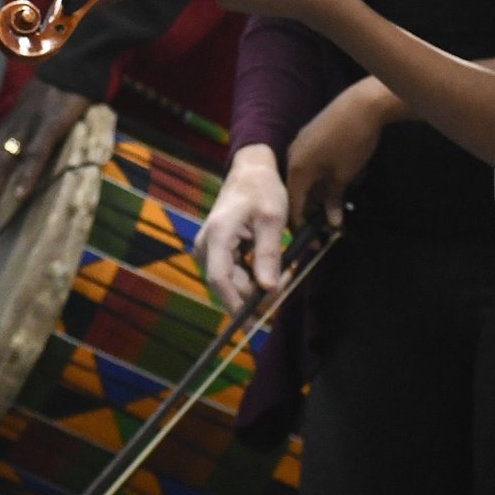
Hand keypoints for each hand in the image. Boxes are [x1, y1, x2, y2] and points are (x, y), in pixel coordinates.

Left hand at [0, 78, 90, 238]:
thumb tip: (17, 172)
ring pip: (4, 161)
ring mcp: (30, 125)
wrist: (74, 62)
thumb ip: (22, 138)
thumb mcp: (31, 115)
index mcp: (6, 127)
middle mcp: (11, 128)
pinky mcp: (52, 123)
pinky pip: (37, 151)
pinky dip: (27, 174)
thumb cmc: (55, 95)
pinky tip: (21, 196)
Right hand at [194, 145, 287, 312]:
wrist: (251, 171)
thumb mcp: (271, 219)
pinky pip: (234, 272)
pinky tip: (273, 273)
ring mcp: (210, 248)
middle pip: (228, 284)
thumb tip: (268, 288)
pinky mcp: (218, 249)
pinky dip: (253, 277)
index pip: (220, 280)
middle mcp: (207, 245)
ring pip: (231, 281)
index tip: (256, 323)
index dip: (237, 305)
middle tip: (288, 287)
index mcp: (217, 236)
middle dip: (256, 295)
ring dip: (256, 287)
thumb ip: (268, 254)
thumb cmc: (262, 190)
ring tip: (285, 278)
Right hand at [285, 76, 401, 228]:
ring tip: (333, 208)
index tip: (314, 242)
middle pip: (297, 190)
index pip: (293, 205)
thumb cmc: (352, 143)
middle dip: (311, 210)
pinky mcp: (310, 135)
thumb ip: (334, 199)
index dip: (303, 225)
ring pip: (304, 177)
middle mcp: (292, 156)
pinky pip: (309, 164)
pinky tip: (333, 185)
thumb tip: (333, 222)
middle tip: (327, 227)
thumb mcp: (344, 176)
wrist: (362, 104)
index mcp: (296, 169)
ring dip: (317, 194)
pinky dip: (318, 178)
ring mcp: (300, 143)